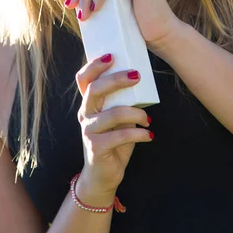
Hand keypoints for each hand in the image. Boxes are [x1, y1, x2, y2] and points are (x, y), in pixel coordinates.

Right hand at [76, 53, 152, 196]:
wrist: (102, 176)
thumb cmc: (113, 142)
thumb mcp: (116, 118)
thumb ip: (121, 102)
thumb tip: (140, 81)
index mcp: (89, 104)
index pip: (83, 79)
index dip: (94, 65)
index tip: (111, 56)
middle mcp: (84, 114)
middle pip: (96, 89)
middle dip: (117, 79)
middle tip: (137, 76)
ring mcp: (88, 131)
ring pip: (113, 113)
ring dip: (136, 114)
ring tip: (148, 119)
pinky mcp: (96, 147)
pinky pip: (121, 135)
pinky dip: (139, 134)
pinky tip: (149, 135)